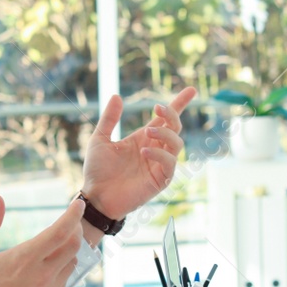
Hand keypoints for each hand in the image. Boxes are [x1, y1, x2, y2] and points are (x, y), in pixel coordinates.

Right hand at [0, 195, 84, 286]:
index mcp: (26, 259)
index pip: (60, 231)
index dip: (73, 215)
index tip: (77, 204)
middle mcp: (43, 275)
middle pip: (73, 245)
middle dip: (74, 229)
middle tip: (68, 222)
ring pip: (71, 262)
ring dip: (68, 249)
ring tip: (57, 242)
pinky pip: (65, 279)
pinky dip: (62, 267)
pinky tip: (49, 265)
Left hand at [81, 87, 197, 220]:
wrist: (95, 196)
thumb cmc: (97, 171)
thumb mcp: (100, 139)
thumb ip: (109, 119)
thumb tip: (117, 95)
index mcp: (143, 139)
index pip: (166, 119)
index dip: (179, 104)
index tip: (191, 90)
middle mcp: (155, 150)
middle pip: (176, 127)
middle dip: (171, 114)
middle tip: (157, 108)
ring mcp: (159, 165)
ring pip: (177, 143)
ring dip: (165, 133)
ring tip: (146, 132)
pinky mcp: (160, 180)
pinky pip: (170, 163)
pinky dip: (159, 153)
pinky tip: (144, 151)